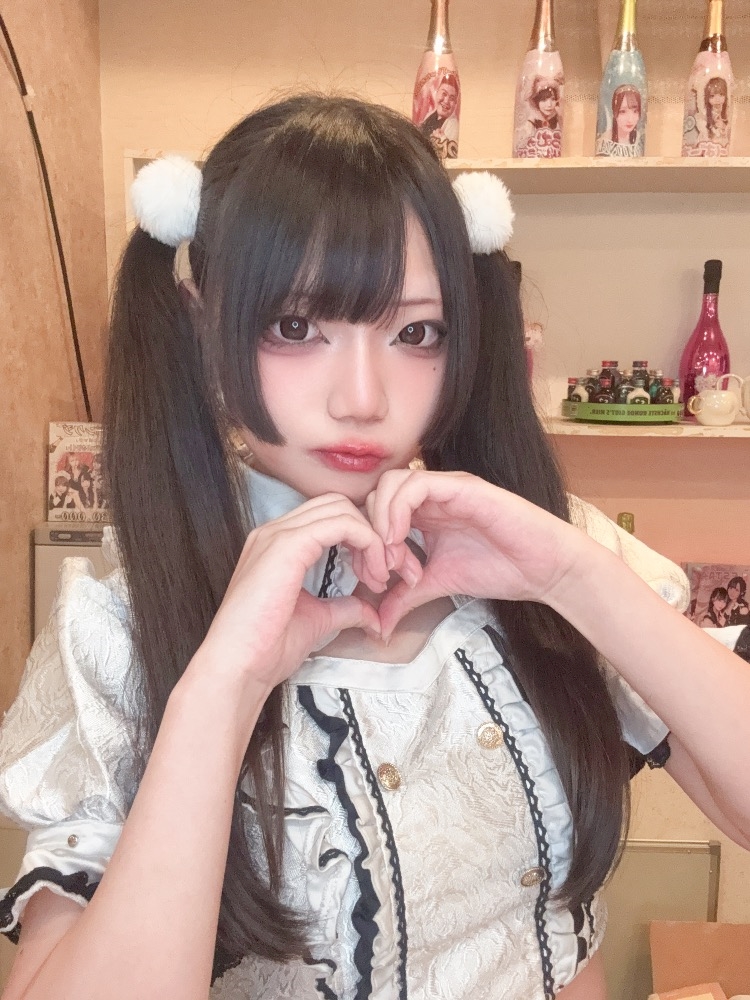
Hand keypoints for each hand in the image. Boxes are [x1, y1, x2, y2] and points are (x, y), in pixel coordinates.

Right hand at [197, 494, 388, 690]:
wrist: (238, 667)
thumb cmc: (264, 648)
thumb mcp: (316, 620)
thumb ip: (344, 608)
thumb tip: (369, 613)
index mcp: (277, 545)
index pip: (329, 517)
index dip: (360, 539)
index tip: (375, 575)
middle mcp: (275, 532)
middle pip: (337, 505)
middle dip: (370, 533)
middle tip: (382, 572)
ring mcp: (277, 535)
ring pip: (342, 509)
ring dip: (372, 538)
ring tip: (378, 576)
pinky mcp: (287, 545)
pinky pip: (341, 524)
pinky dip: (367, 541)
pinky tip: (371, 572)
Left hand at [362, 470, 583, 637]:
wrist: (544, 568)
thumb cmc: (499, 569)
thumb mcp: (438, 584)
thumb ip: (404, 597)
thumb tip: (377, 626)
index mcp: (423, 513)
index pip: (374, 511)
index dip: (366, 543)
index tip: (375, 580)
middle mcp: (431, 495)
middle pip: (376, 493)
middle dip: (368, 533)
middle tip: (381, 571)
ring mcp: (445, 487)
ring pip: (391, 483)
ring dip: (380, 521)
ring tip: (392, 557)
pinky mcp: (462, 486)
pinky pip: (416, 485)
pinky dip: (398, 510)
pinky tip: (402, 540)